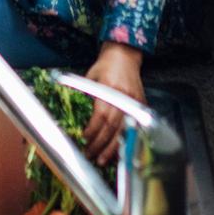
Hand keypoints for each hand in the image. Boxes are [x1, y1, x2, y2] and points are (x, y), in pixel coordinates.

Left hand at [81, 42, 146, 165]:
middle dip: (101, 144)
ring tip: (103, 160)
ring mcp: (134, 101)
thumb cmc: (105, 65)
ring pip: (124, 130)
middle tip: (91, 156)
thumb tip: (72, 115)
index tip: (84, 139)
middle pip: (113, 126)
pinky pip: (134, 126)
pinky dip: (127, 140)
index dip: (93, 130)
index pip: (101, 115)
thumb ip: (86, 94)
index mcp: (110, 88)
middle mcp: (124, 96)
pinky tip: (119, 151)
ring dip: (114, 147)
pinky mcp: (141, 104)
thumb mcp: (90, 76)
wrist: (125, 54)